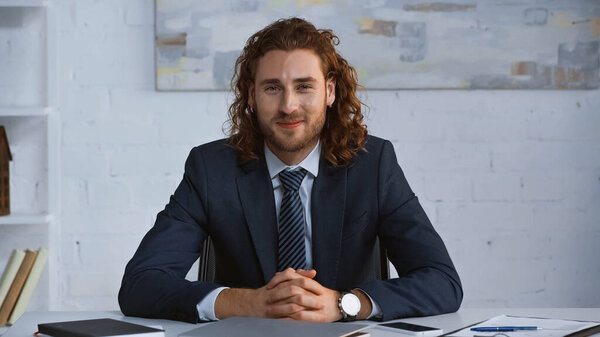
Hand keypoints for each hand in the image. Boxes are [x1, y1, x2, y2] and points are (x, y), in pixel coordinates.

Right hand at [214, 268, 341, 321]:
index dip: (308, 283)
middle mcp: (273, 292)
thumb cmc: (266, 292)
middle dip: (308, 296)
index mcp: (277, 282)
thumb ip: (296, 275)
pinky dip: (294, 318)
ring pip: (289, 304)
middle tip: (321, 301)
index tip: (320, 289)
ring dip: (304, 308)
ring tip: (314, 311)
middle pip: (293, 290)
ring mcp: (270, 304)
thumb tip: (313, 272)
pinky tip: (303, 319)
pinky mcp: (269, 315)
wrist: (246, 304)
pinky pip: (284, 317)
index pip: (294, 279)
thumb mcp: (279, 281)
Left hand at [264, 268, 341, 321]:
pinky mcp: (320, 317)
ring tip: (273, 311)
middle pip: (294, 291)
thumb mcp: (312, 285)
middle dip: (280, 296)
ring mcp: (318, 305)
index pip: (295, 280)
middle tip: (269, 299)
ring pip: (298, 304)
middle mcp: (315, 294)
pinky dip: (292, 319)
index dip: (282, 283)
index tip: (270, 287)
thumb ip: (299, 278)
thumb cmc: (325, 295)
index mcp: (312, 284)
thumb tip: (281, 274)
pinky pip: (303, 317)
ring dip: (284, 308)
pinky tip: (283, 320)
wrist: (342, 305)